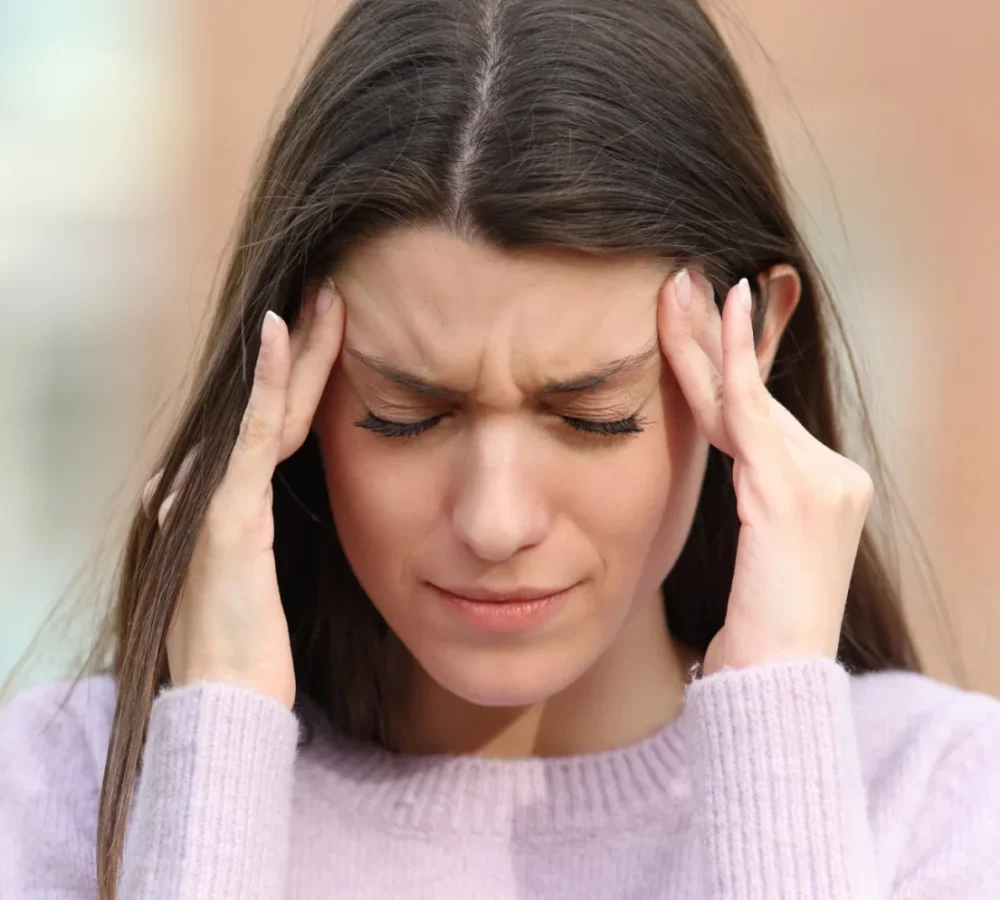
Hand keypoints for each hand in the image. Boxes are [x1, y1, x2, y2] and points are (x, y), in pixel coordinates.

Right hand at [141, 281, 343, 707]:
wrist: (226, 699)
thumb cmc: (252, 648)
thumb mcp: (269, 576)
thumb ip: (271, 531)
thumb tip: (283, 505)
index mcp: (238, 497)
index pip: (280, 420)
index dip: (306, 375)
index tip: (335, 332)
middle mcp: (219, 485)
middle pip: (275, 400)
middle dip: (307, 345)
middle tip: (332, 291)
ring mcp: (217, 495)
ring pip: (268, 405)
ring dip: (297, 347)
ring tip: (323, 295)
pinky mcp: (226, 512)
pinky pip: (255, 434)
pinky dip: (266, 382)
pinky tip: (282, 333)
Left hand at [659, 270, 872, 674]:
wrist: (776, 680)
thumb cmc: (756, 626)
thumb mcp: (754, 546)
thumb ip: (749, 488)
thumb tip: (719, 447)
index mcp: (822, 484)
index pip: (760, 413)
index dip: (725, 363)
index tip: (696, 317)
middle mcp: (832, 472)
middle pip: (754, 393)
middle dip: (712, 336)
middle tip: (680, 279)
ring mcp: (821, 478)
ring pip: (745, 395)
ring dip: (704, 340)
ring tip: (675, 287)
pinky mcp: (792, 490)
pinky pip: (750, 413)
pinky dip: (727, 363)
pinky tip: (713, 318)